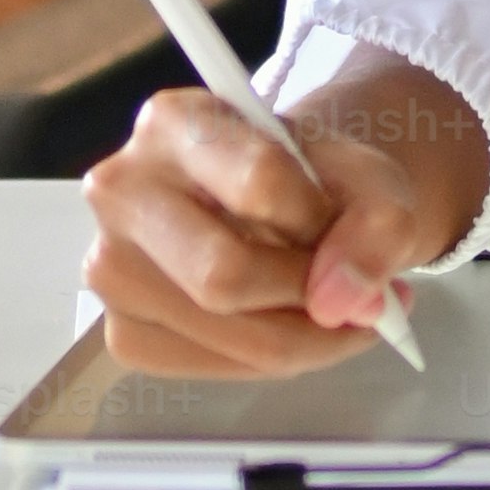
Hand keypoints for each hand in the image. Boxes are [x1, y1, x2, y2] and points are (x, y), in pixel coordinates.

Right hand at [78, 55, 489, 376]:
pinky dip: (268, 361)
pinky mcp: (122, 330)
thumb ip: (379, 224)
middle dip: (310, 296)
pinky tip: (288, 326)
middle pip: (224, 273)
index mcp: (175, 121)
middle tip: (359, 297)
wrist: (285, 208)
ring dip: (302, 336)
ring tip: (332, 308)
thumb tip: (339, 301)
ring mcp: (110, 265)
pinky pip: (208, 368)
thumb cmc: (317, 184)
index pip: (260, 182)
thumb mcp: (372, 179)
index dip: (321, 219)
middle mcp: (122, 189)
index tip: (340, 224)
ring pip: (223, 331)